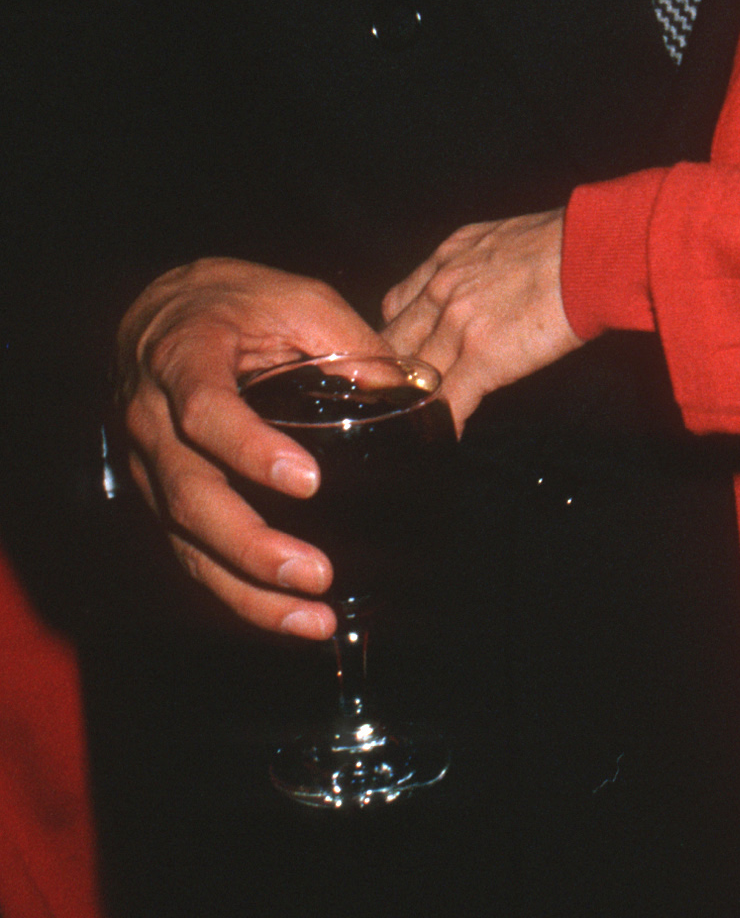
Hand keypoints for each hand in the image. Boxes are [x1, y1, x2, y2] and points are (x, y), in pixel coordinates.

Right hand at [117, 260, 384, 638]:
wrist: (160, 312)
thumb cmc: (233, 303)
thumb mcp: (294, 297)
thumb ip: (348, 338)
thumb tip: (409, 387)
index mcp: (185, 361)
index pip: (206, 412)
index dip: (251, 449)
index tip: (307, 481)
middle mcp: (153, 421)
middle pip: (189, 497)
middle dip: (251, 546)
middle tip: (316, 574)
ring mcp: (152, 467)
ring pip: (186, 542)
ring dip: (246, 591)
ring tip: (312, 619)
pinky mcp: (164, 499)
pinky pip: (192, 555)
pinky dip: (238, 595)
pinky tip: (289, 618)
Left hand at [381, 212, 582, 429]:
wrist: (594, 249)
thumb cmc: (569, 240)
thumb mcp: (506, 239)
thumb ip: (481, 266)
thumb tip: (487, 288)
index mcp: (448, 257)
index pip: (397, 305)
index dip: (396, 336)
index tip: (400, 355)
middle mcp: (442, 287)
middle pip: (393, 341)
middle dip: (392, 371)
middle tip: (397, 395)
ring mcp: (457, 323)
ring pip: (413, 375)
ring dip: (413, 401)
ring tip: (413, 422)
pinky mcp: (482, 355)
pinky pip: (447, 401)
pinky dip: (443, 424)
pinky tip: (442, 437)